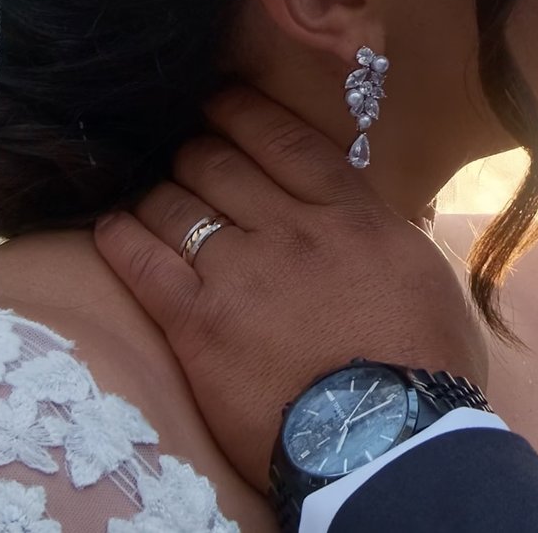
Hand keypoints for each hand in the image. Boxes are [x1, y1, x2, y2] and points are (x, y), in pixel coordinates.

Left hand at [93, 85, 489, 489]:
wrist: (390, 437)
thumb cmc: (427, 368)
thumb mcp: (426, 279)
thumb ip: (388, 239)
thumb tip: (373, 223)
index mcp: (350, 214)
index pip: (282, 138)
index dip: (240, 111)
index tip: (217, 101)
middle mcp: (289, 229)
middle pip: (218, 162)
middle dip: (193, 151)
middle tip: (181, 154)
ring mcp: (239, 273)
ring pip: (175, 204)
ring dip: (156, 192)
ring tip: (146, 194)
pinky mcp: (198, 324)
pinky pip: (142, 263)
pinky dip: (120, 237)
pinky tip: (110, 227)